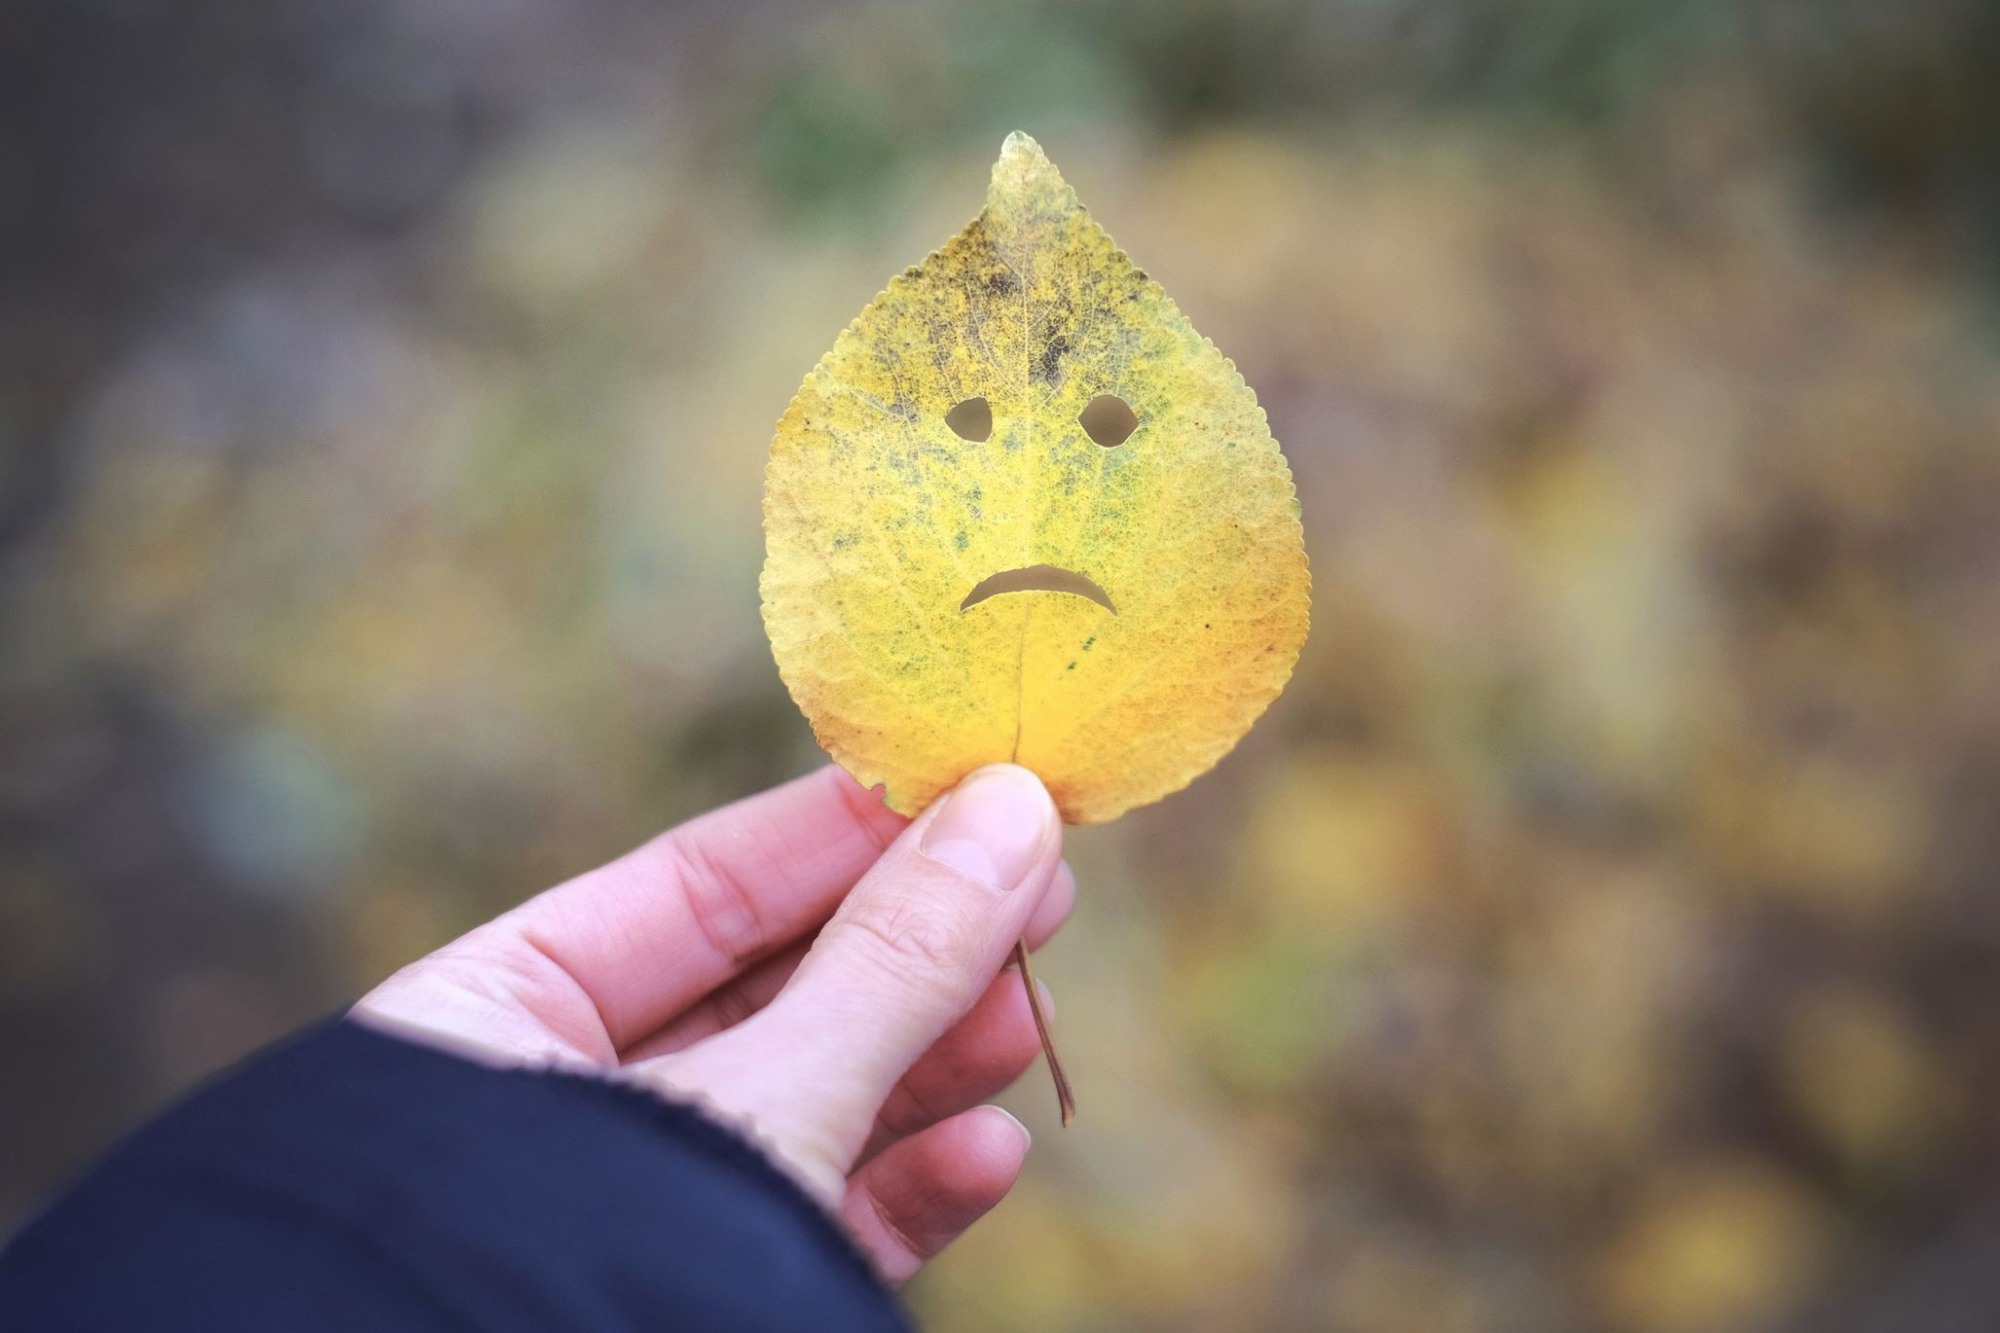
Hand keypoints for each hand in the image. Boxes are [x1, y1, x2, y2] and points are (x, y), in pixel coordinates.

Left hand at [351, 763, 1071, 1284]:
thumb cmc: (585, 1275)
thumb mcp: (759, 1102)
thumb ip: (887, 963)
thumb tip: (1012, 815)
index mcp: (487, 1022)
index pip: (693, 888)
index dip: (845, 831)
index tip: (975, 788)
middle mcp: (551, 1108)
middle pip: (768, 992)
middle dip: (914, 949)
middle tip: (1044, 893)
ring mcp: (628, 1204)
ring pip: (806, 1103)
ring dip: (930, 1062)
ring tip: (1034, 1015)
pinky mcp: (692, 1289)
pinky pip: (811, 1215)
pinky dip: (904, 1186)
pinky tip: (991, 1151)